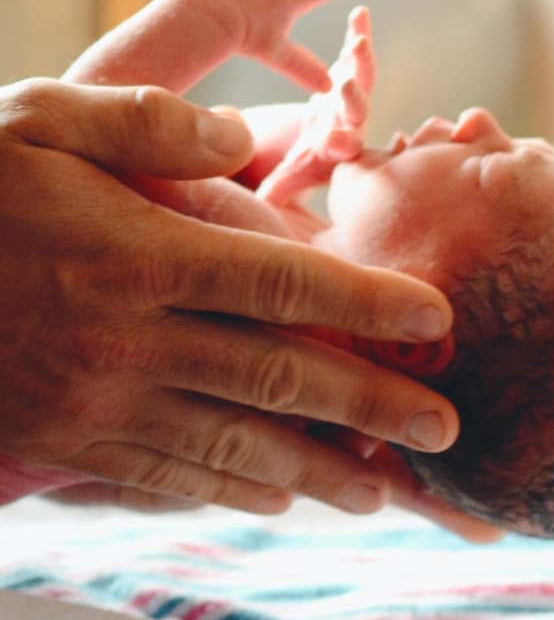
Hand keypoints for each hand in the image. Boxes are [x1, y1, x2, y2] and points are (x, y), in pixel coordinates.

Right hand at [0, 78, 456, 514]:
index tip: (436, 320)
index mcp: (136, 255)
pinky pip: (165, 478)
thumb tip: (239, 138)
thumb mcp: (39, 118)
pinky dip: (231, 491)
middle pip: (279, 380)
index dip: (367, 303)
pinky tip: (278, 500)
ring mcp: (96, 405)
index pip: (282, 285)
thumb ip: (146, 122)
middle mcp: (130, 340)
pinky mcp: (65, 446)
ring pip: (233, 447)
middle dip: (372, 409)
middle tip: (446, 432)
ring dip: (317, 472)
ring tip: (383, 490)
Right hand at [255, 6, 374, 205]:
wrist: (321, 142)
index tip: (334, 143)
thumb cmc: (305, 162)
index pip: (342, 150)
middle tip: (346, 87)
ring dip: (360, 61)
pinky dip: (358, 34)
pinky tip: (360, 13)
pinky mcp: (348, 72)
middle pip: (356, 111)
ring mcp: (352, 96)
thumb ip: (280, 189)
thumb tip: (266, 204)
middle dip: (352, 99)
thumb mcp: (290, 177)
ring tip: (358, 41)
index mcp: (338, 149)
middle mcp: (351, 123)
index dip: (340, 145)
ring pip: (361, 79)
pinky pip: (355, 53)